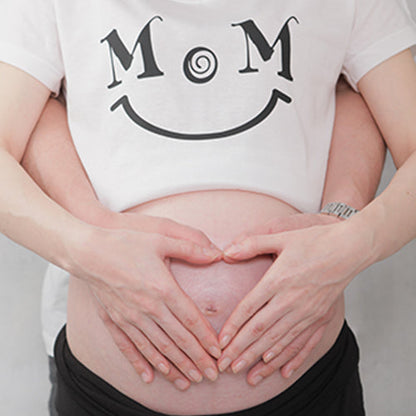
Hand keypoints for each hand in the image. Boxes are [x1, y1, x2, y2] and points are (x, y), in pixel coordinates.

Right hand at [69, 222, 222, 390]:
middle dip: (196, 359)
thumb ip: (191, 248)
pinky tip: (150, 377)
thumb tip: (217, 253)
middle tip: (212, 375)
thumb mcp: (161, 239)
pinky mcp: (114, 321)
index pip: (191, 320)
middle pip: (177, 340)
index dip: (206, 338)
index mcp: (163, 289)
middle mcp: (148, 308)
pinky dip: (141, 363)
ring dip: (175, 366)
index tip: (218, 353)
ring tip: (190, 381)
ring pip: (157, 348)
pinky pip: (129, 347)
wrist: (88, 251)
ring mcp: (130, 317)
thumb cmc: (126, 243)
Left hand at [217, 218, 373, 383]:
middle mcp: (291, 300)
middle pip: (260, 330)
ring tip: (245, 375)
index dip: (233, 328)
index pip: (249, 309)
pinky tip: (281, 371)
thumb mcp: (281, 238)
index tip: (220, 344)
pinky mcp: (320, 317)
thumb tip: (226, 252)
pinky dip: (291, 358)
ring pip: (279, 340)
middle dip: (241, 350)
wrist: (349, 249)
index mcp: (278, 280)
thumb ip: (252, 244)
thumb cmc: (314, 241)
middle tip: (225, 366)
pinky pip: (304, 343)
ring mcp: (307, 312)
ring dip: (260, 359)